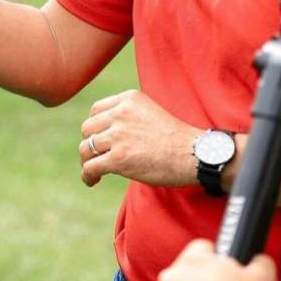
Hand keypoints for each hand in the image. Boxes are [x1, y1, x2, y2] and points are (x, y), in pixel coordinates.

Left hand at [79, 89, 198, 187]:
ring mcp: (119, 136)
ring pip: (86, 148)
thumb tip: (105, 130)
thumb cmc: (176, 138)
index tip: (99, 139)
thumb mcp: (149, 111)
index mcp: (129, 99)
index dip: (94, 127)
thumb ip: (128, 114)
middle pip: (88, 129)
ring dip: (87, 161)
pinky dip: (87, 176)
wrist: (193, 155)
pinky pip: (91, 167)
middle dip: (90, 144)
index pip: (96, 110)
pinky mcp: (118, 158)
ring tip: (93, 171)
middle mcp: (121, 114)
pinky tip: (92, 181)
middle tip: (96, 156)